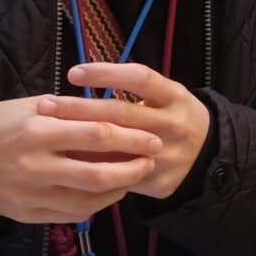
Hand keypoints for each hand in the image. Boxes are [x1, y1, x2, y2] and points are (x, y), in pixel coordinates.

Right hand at [0, 95, 160, 224]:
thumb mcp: (31, 107)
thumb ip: (71, 113)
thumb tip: (115, 114)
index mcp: (37, 131)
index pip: (97, 135)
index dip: (131, 138)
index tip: (152, 138)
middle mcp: (35, 166)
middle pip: (98, 173)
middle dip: (133, 168)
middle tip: (153, 159)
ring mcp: (30, 194)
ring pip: (88, 200)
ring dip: (119, 189)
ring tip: (134, 176)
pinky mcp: (26, 215)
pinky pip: (71, 215)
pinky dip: (96, 205)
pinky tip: (108, 192)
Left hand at [40, 63, 212, 200]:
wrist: (210, 158)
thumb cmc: (174, 119)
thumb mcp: (167, 98)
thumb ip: (135, 94)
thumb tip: (83, 86)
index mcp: (175, 97)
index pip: (140, 78)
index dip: (106, 74)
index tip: (73, 73)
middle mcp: (172, 124)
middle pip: (121, 113)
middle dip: (79, 108)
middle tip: (45, 105)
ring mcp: (166, 155)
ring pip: (117, 148)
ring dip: (80, 140)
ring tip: (49, 133)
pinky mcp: (158, 182)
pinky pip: (120, 176)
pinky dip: (94, 168)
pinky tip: (67, 164)